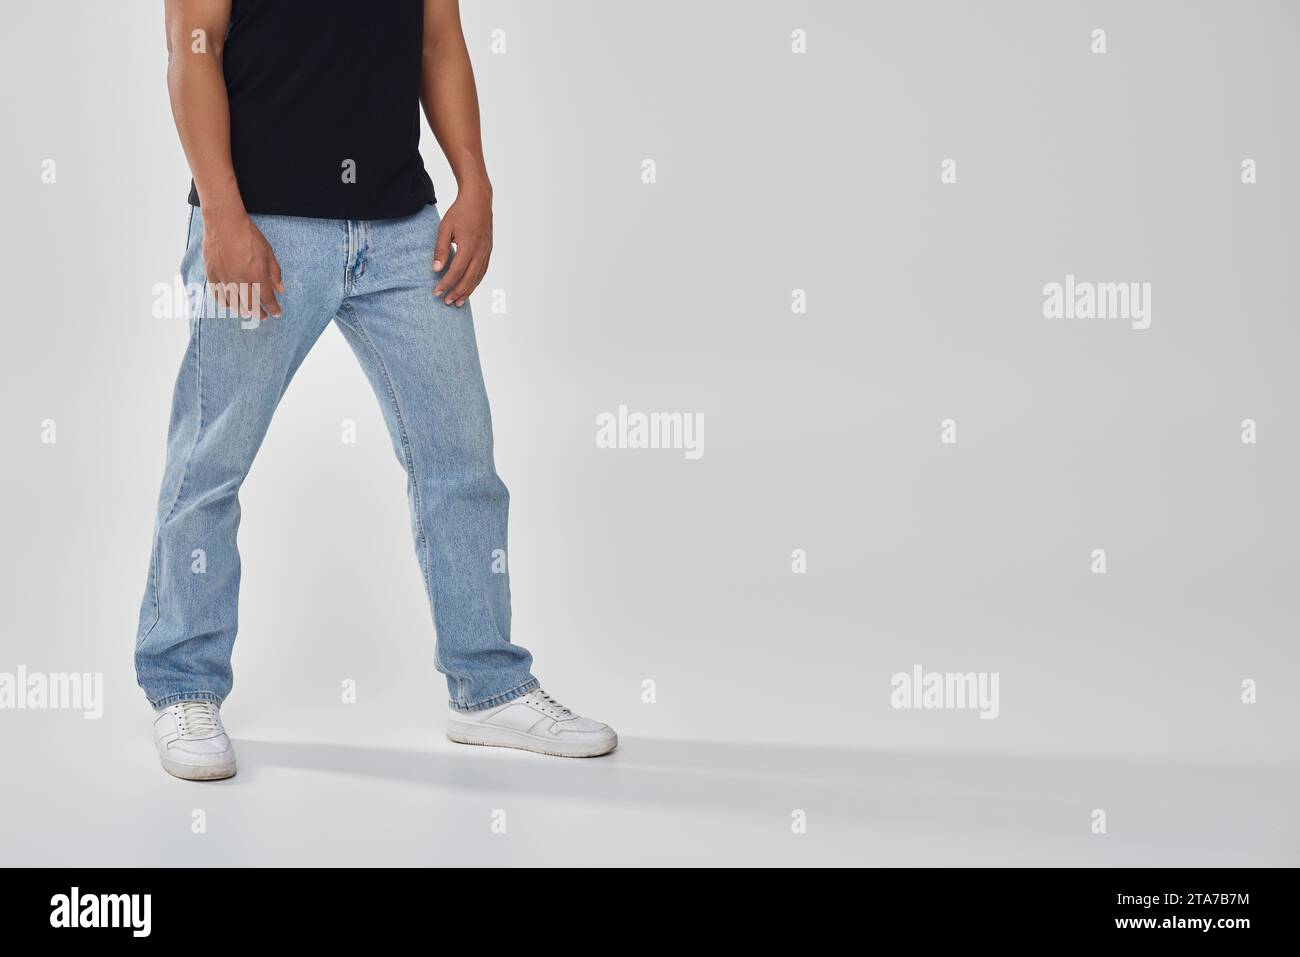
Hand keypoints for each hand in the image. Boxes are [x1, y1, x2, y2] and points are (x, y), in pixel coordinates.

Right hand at [203, 211, 283, 319]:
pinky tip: (229, 305)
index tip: (276, 313)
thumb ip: (275, 273)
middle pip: (250, 305)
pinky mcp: (212, 274)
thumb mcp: (268, 252)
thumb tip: (280, 290)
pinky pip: (218, 294)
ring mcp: (225, 278)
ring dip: (242, 310)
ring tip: (247, 313)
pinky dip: (225, 302)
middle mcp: (240, 280)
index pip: (267, 298)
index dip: (273, 308)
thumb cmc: (248, 235)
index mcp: (257, 275)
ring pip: (234, 303)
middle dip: (258, 313)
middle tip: (263, 316)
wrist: (224, 222)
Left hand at [432, 188, 491, 306]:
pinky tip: (469, 287)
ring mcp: (486, 252)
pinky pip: (483, 271)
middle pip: (468, 278)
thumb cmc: (459, 212)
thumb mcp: (445, 228)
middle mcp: (480, 251)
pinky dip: (475, 282)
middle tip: (447, 302)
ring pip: (478, 277)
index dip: (446, 284)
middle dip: (457, 292)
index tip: (437, 292)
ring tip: (458, 302)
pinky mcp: (488, 251)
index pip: (456, 271)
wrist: (479, 200)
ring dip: (468, 291)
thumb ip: (440, 249)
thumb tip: (435, 269)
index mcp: (468, 246)